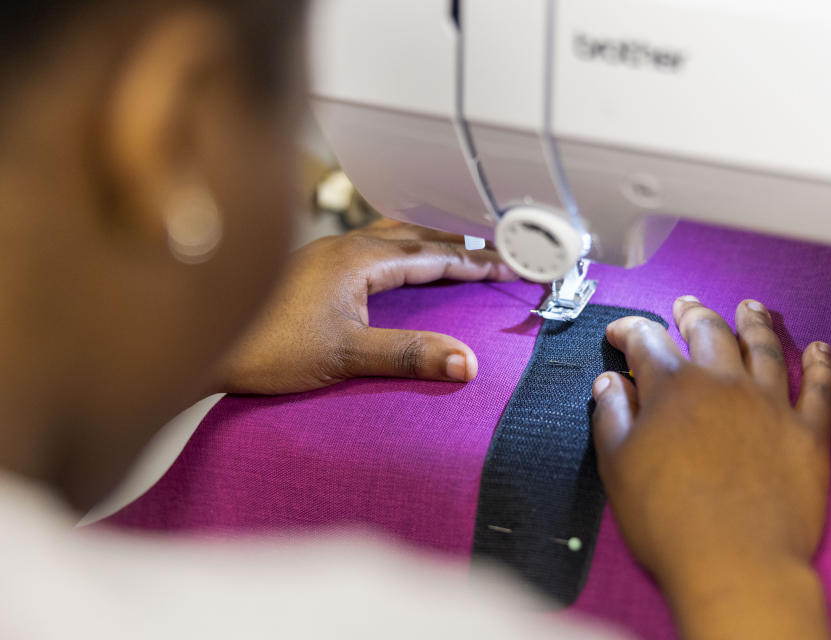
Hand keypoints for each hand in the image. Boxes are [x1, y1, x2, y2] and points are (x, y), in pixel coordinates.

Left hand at [216, 220, 515, 394]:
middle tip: (498, 250)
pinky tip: (397, 260)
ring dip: (430, 240)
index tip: (512, 265)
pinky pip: (372, 245)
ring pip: (393, 236)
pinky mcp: (314, 266)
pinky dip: (401, 247)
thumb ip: (408, 356)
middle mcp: (345, 247)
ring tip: (458, 244)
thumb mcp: (346, 355)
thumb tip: (467, 362)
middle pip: (418, 235)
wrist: (205, 344)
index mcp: (360, 259)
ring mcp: (327, 253)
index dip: (477, 262)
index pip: (435, 254)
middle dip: (461, 243)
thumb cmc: (266, 348)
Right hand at [591, 296, 830, 639]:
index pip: (648, 341)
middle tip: (687, 306)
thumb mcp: (618, 467)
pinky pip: (819, 387)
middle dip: (693, 314)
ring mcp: (770, 405)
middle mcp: (723, 384)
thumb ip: (612, 417)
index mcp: (674, 389)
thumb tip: (610, 384)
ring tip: (749, 308)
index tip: (622, 333)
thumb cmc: (668, 520)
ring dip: (755, 323)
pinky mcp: (808, 433)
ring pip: (765, 347)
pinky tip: (819, 348)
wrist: (735, 564)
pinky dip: (821, 363)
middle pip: (709, 332)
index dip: (630, 331)